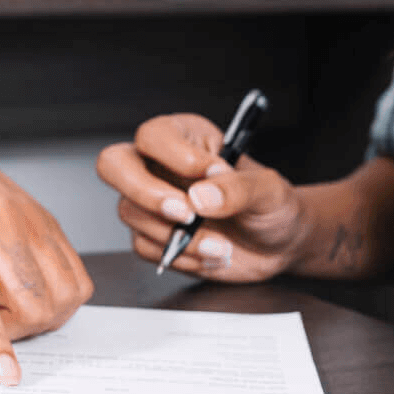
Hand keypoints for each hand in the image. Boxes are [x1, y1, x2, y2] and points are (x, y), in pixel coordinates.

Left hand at [0, 133, 92, 384]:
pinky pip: (77, 278)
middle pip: (29, 302)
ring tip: (6, 305)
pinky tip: (29, 293)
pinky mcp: (50, 224)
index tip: (6, 374)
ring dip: (39, 319)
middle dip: (12, 333)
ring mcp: (31, 222)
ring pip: (61, 294)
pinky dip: (60, 300)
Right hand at [96, 114, 306, 280]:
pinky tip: (211, 254)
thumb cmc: (272, 205)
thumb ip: (238, 188)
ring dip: (177, 235)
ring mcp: (152, 203)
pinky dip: (181, 256)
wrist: (278, 245)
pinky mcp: (154, 237)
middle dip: (147, 194)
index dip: (175, 157)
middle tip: (186, 214)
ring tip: (220, 244)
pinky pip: (145, 247)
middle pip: (114, 165)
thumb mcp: (268, 190)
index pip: (153, 136)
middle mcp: (160, 167)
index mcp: (185, 139)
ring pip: (130, 212)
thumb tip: (200, 196)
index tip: (213, 173)